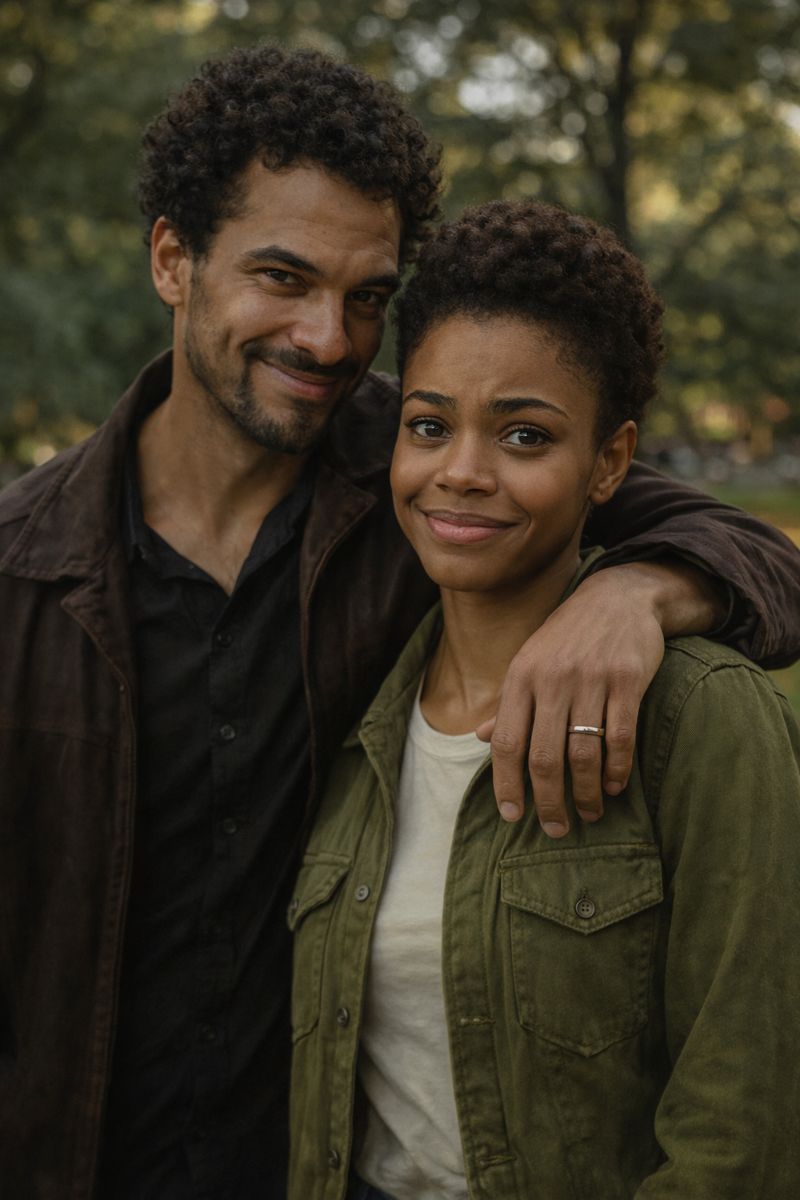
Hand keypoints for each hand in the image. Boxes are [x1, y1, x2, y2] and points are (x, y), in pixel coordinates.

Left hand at [478, 559, 724, 833]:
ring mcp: (591, 679)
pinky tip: (614, 786)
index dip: (506, 784)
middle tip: (556, 828)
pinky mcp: (628, 679)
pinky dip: (617, 768)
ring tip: (589, 813)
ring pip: (584, 753)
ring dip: (586, 792)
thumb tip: (480, 739)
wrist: (618, 596)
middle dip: (549, 801)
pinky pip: (621, 736)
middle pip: (545, 757)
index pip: (506, 742)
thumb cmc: (567, 636)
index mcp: (521, 677)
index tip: (512, 815)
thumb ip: (507, 702)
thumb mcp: (529, 661)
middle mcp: (552, 679)